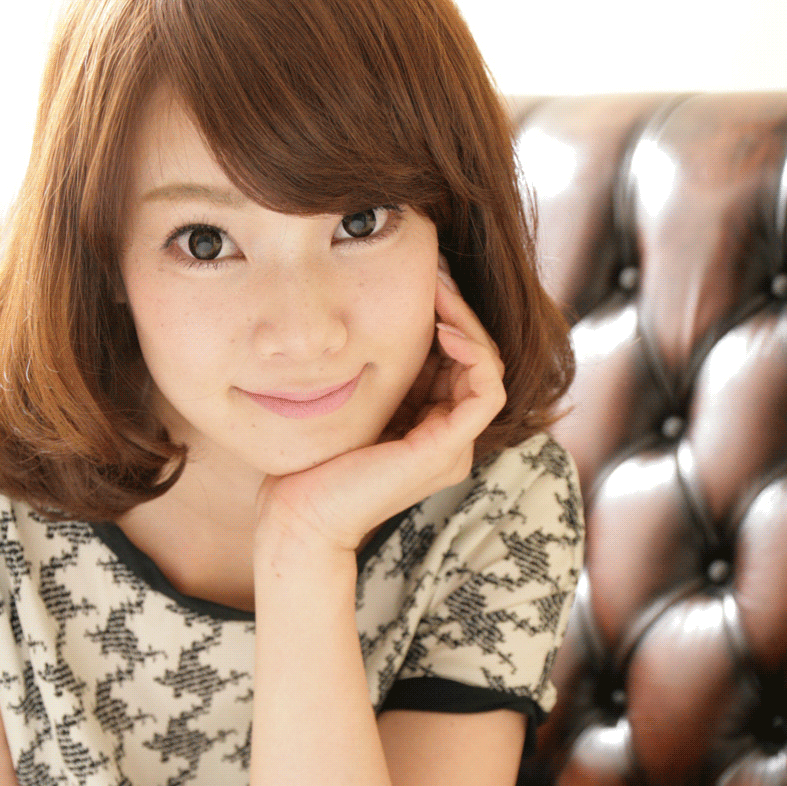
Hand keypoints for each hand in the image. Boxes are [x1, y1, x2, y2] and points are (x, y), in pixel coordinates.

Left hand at [256, 265, 505, 554]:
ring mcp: (453, 448)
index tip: (426, 278)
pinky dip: (474, 354)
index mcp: (431, 427)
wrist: (298, 513)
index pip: (460, 361)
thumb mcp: (356, 400)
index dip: (450, 316)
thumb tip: (381, 314)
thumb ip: (378, 371)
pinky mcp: (446, 451)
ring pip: (488, 370)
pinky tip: (443, 328)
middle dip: (460, 311)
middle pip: (478, 360)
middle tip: (437, 272)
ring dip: (468, 325)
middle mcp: (450, 439)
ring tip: (440, 292)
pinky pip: (487, 393)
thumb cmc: (314, 460)